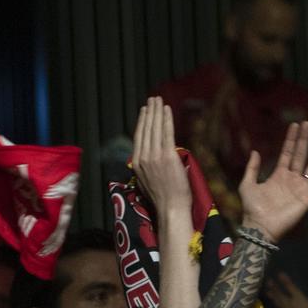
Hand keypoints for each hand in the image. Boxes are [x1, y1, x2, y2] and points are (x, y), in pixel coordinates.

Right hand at [130, 96, 191, 216]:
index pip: (139, 137)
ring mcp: (154, 156)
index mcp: (137, 164)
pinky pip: (166, 133)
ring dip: (157, 111)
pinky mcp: (167, 156)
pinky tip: (167, 109)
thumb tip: (150, 158)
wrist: (170, 208)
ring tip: (159, 100)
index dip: (142, 122)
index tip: (145, 110)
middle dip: (150, 112)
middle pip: (146, 129)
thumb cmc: (163, 198)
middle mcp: (143, 158)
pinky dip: (166, 119)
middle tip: (153, 99)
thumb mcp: (146, 182)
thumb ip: (146, 167)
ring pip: (155, 128)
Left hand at [237, 120, 307, 240]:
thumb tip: (255, 151)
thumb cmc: (252, 208)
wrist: (260, 227)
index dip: (291, 139)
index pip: (287, 153)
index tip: (295, 125)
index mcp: (278, 175)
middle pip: (300, 155)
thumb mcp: (247, 184)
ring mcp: (300, 188)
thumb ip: (252, 168)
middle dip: (304, 140)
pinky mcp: (307, 198)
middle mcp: (291, 179)